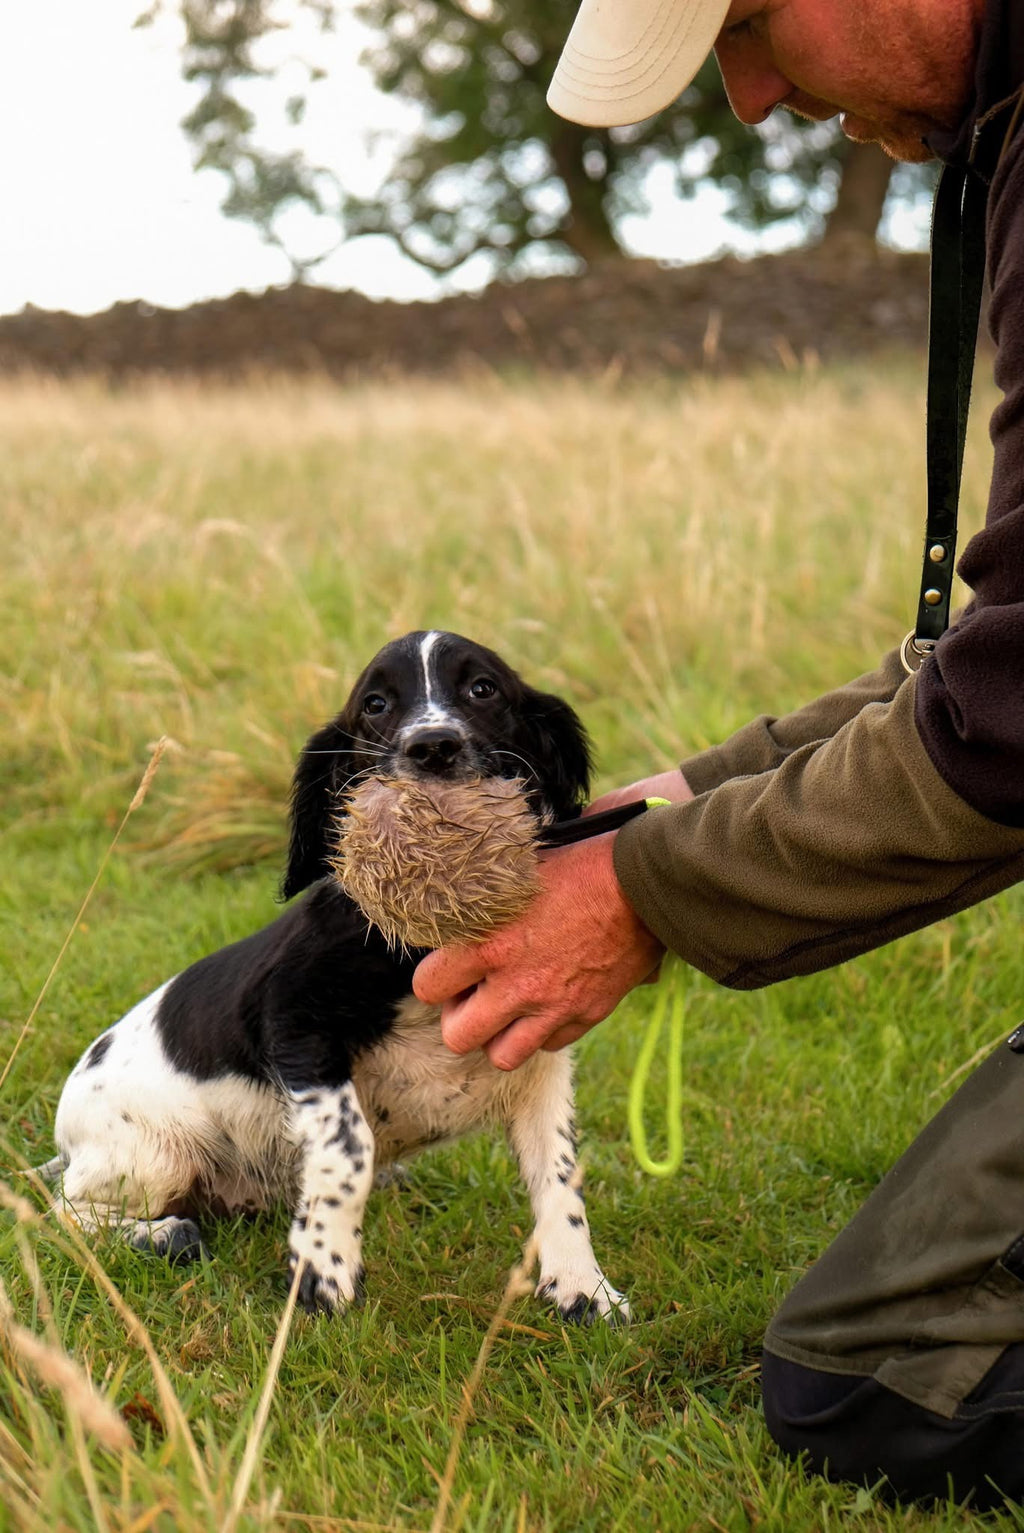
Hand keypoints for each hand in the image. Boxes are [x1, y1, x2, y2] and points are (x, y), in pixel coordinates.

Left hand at [412, 768, 693, 1069]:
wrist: (645, 880)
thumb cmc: (580, 862)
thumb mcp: (521, 871)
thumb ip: (486, 900)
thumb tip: (458, 900)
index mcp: (491, 944)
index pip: (427, 987)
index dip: (434, 978)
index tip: (448, 965)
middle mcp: (517, 984)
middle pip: (457, 1037)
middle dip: (459, 1017)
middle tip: (473, 993)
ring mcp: (553, 1006)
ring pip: (502, 1056)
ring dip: (499, 1035)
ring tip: (506, 1008)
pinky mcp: (586, 1014)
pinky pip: (549, 1044)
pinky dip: (543, 1031)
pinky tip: (546, 1002)